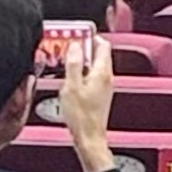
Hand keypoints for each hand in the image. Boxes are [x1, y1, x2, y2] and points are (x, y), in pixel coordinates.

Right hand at [57, 34, 119, 171]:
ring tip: (64, 60)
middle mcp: (107, 77)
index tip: (75, 33)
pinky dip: (81, 72)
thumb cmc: (82, 118)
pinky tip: (68, 78)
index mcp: (103, 72)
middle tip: (66, 46)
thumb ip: (73, 65)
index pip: (102, 44)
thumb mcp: (71, 87)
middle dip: (83, 47)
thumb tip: (75, 46)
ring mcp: (104, 86)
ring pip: (94, 65)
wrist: (89, 139)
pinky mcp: (99, 95)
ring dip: (81, 60)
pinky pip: (92, 76)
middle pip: (98, 53)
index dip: (89, 35)